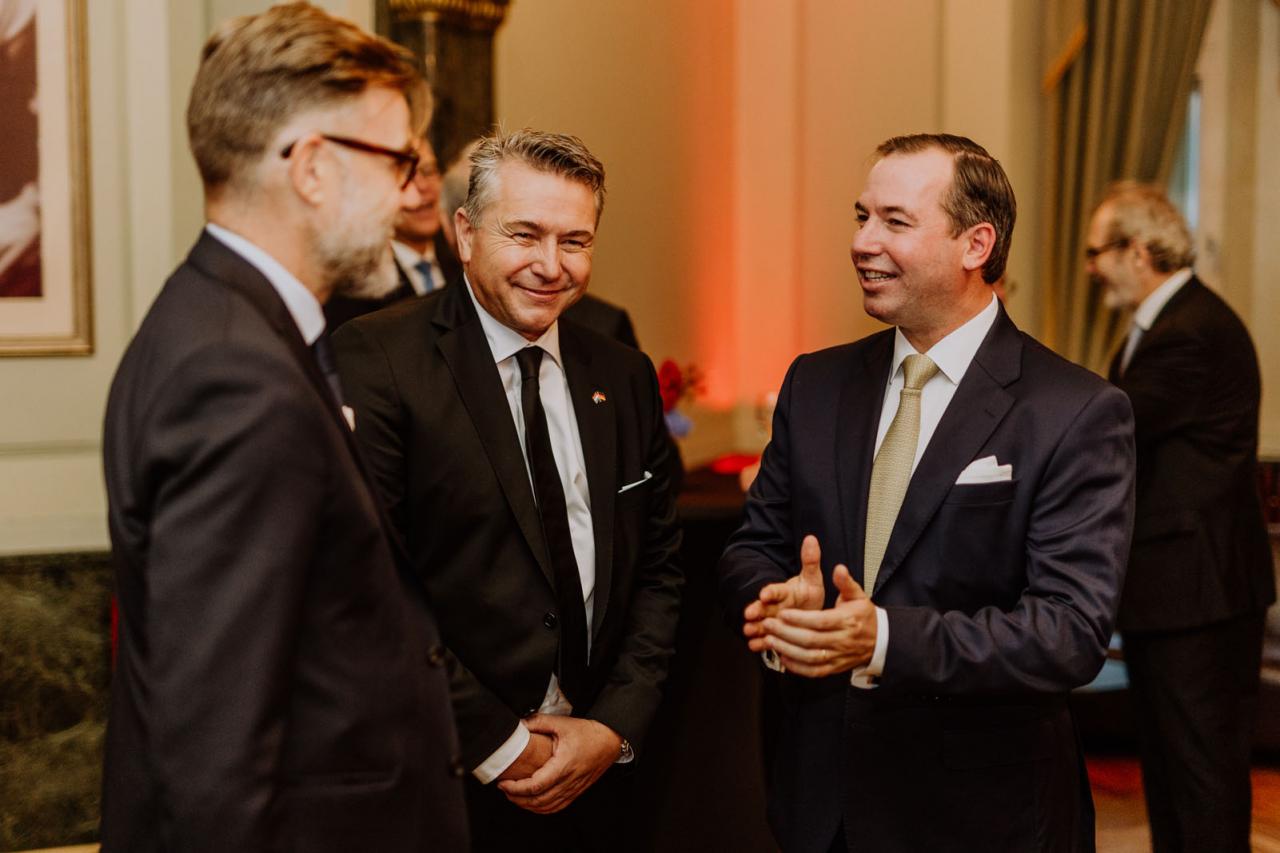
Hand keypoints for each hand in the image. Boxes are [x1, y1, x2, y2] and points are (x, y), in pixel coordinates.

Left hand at [497, 716, 621, 813]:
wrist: (610, 740)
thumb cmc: (587, 732)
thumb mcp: (562, 723)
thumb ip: (538, 722)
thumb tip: (518, 724)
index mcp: (564, 764)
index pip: (536, 785)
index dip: (516, 788)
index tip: (503, 783)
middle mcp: (569, 780)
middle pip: (539, 800)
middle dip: (517, 799)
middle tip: (504, 789)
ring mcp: (574, 789)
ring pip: (548, 807)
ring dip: (528, 805)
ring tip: (514, 796)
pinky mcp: (577, 791)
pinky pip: (557, 807)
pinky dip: (542, 809)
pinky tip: (532, 803)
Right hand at [743, 535, 827, 652]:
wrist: (805, 610)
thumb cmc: (808, 594)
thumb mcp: (812, 578)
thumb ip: (810, 561)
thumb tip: (811, 538)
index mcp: (784, 591)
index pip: (776, 590)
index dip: (770, 592)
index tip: (765, 594)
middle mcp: (775, 605)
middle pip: (763, 606)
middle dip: (756, 609)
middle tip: (749, 614)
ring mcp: (772, 619)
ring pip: (761, 622)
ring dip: (754, 626)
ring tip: (748, 630)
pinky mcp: (772, 633)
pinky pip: (764, 637)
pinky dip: (759, 642)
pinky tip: (754, 645)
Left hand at [763, 563, 876, 676]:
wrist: (881, 641)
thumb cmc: (864, 616)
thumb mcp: (858, 595)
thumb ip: (845, 582)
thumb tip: (839, 569)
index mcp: (847, 620)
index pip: (820, 621)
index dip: (799, 618)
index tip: (783, 613)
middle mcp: (842, 640)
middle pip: (811, 640)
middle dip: (786, 633)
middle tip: (768, 625)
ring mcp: (838, 656)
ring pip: (809, 657)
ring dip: (787, 650)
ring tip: (770, 640)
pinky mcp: (835, 668)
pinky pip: (814, 671)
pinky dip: (797, 666)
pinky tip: (783, 656)